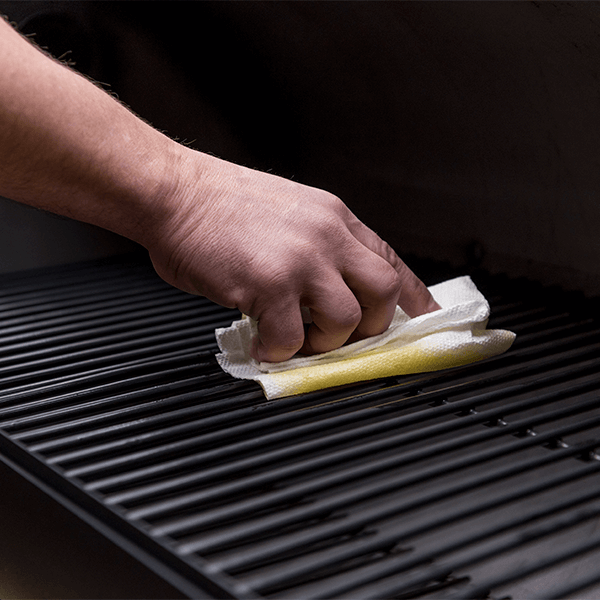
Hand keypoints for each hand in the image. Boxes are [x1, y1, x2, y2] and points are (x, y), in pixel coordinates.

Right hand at [147, 152, 439, 361]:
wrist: (172, 192)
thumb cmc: (219, 205)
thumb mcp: (288, 212)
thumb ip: (319, 248)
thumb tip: (332, 290)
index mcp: (334, 218)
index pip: (391, 259)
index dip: (413, 295)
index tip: (423, 318)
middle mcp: (327, 235)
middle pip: (383, 292)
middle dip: (370, 325)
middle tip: (339, 336)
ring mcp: (301, 258)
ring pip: (347, 318)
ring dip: (324, 341)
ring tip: (295, 339)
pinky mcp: (269, 283)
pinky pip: (292, 337)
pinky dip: (280, 350)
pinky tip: (262, 342)